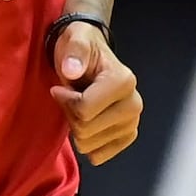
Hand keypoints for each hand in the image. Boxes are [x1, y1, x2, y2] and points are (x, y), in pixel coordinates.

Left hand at [52, 24, 141, 164]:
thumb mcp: (74, 40)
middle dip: (70, 115)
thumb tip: (72, 70)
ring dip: (76, 128)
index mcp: (124, 81)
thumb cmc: (80, 50)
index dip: (65, 101)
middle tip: (71, 97)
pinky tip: (87, 125)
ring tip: (79, 107)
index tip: (61, 88)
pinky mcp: (127, 136)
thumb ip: (75, 51)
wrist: (91, 57)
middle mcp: (134, 104)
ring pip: (89, 144)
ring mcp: (132, 122)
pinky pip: (100, 155)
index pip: (84, 110)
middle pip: (86, 130)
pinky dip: (87, 144)